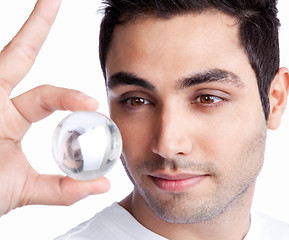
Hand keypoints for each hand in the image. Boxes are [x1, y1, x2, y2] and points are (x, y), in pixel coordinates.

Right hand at [0, 0, 109, 216]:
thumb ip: (64, 189)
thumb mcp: (26, 190)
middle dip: (36, 26)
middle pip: (17, 55)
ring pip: (3, 58)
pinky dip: (6, 58)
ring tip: (48, 0)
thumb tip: (103, 186)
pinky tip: (23, 33)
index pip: (45, 94)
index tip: (90, 103)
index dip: (69, 97)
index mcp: (10, 117)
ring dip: (23, 32)